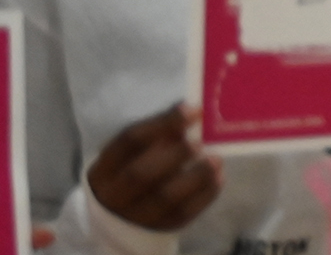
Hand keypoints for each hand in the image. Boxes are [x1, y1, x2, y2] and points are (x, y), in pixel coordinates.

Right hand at [86, 104, 219, 232]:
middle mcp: (115, 195)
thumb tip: (193, 114)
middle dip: (175, 155)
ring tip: (216, 159)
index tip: (193, 110)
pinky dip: (205, 194)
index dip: (162, 123)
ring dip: (196, 176)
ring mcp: (137, 215)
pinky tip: (218, 177)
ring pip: (166, 198)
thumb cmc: (132, 170)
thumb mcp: (133, 153)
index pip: (130, 141)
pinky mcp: (160, 227)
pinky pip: (185, 213)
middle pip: (142, 174)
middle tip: (199, 143)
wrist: (121, 216)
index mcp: (104, 168)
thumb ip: (158, 133)